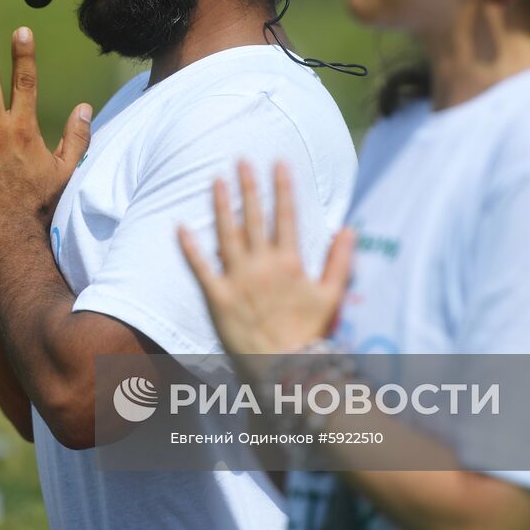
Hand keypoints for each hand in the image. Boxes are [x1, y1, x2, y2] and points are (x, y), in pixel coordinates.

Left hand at [178, 159, 354, 354]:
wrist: (285, 369)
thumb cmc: (310, 334)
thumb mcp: (331, 296)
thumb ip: (339, 261)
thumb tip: (349, 228)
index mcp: (289, 262)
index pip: (286, 216)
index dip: (282, 188)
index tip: (278, 163)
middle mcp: (262, 265)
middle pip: (253, 218)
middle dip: (248, 186)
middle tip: (241, 160)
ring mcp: (238, 280)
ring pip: (227, 234)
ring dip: (220, 205)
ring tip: (216, 180)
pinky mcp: (217, 297)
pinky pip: (201, 268)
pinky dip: (189, 248)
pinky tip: (180, 226)